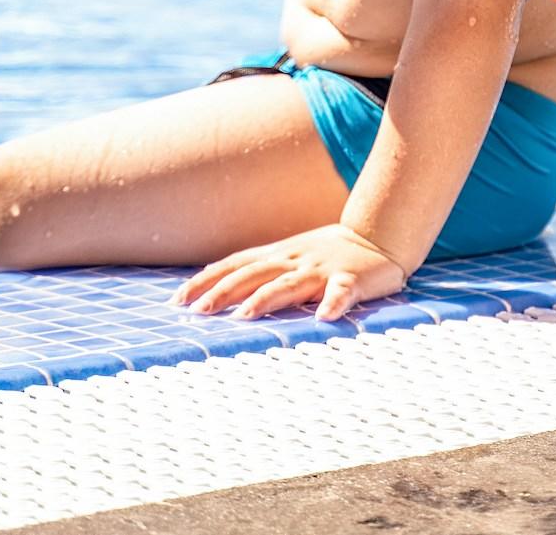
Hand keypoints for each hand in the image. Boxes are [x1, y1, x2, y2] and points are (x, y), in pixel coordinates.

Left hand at [171, 224, 410, 320]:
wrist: (379, 236)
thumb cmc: (328, 252)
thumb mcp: (289, 256)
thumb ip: (260, 272)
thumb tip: (217, 294)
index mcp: (278, 255)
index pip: (234, 265)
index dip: (205, 281)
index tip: (177, 300)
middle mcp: (294, 260)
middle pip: (253, 275)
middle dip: (224, 292)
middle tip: (199, 311)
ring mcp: (322, 270)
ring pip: (289, 284)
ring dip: (266, 299)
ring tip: (245, 316)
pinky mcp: (352, 280)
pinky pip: (342, 292)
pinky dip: (333, 304)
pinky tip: (324, 318)